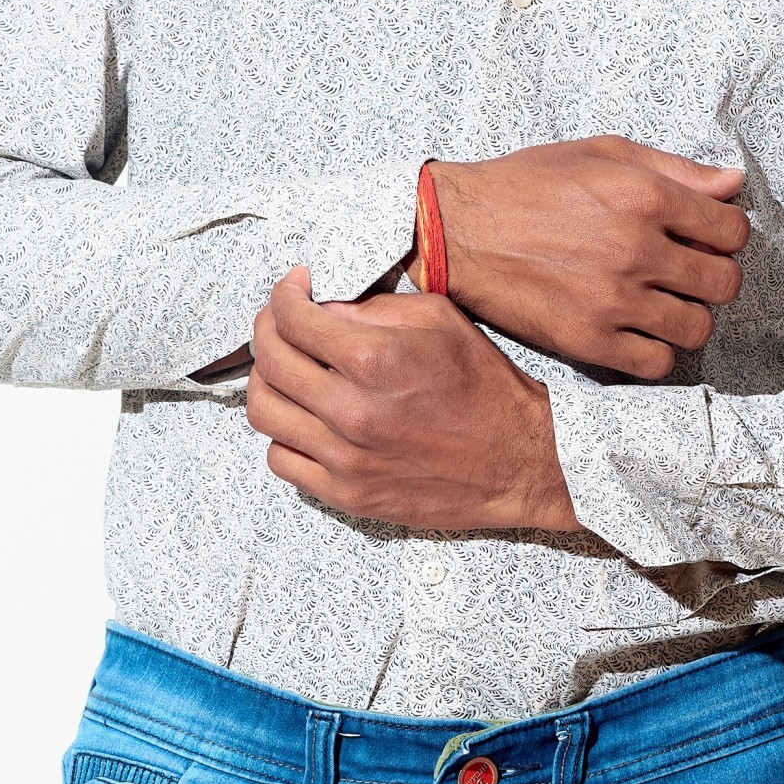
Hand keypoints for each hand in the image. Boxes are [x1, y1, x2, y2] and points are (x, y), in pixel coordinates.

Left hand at [247, 268, 578, 531]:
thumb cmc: (484, 387)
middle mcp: (351, 411)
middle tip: (279, 320)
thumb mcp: (439, 320)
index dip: (283, 295)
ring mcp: (345, 460)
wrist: (519, 460)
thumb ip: (374, 308)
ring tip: (285, 367)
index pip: (292, 319)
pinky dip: (282, 432)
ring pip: (264, 413)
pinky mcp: (347, 495)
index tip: (292, 288)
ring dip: (266, 380)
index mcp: (375, 359)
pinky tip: (303, 415)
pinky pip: (281, 460)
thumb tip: (323, 307)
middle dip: (265, 330)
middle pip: (269, 363)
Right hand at [429, 137, 748, 377]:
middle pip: (724, 282)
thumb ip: (675, 169)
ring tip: (664, 301)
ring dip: (690, 315)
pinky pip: (658, 364)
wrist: (458, 230)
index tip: (706, 237)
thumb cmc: (528, 184)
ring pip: (697, 327)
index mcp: (644, 196)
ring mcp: (614, 300)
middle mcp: (636, 249)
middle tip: (688, 270)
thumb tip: (734, 183)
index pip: (732, 230)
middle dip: (715, 275)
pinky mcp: (589, 340)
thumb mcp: (602, 153)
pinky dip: (658, 350)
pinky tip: (639, 329)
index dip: (726, 234)